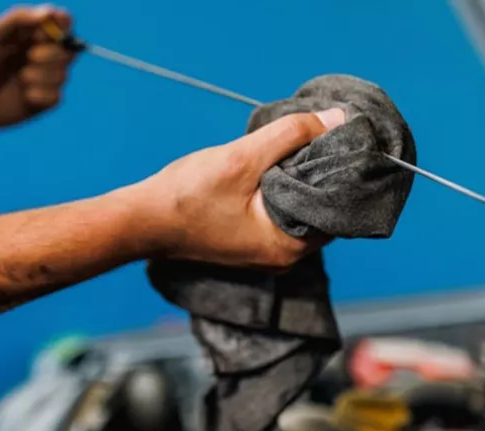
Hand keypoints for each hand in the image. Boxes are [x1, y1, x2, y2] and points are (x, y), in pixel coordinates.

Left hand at [0, 5, 75, 127]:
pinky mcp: (41, 102)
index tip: (43, 33)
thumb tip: (48, 13)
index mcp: (31, 34)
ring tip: (21, 78)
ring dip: (44, 75)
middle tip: (30, 56)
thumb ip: (17, 20)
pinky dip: (41, 95)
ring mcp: (42, 79)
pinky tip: (24, 97)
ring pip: (63, 74)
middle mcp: (41, 55)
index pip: (62, 22)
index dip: (62, 25)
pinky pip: (56, 97)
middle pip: (69, 50)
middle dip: (52, 53)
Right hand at [135, 108, 347, 268]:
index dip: (343, 170)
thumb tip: (337, 119)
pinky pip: (281, 210)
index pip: (339, 206)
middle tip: (320, 134)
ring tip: (299, 143)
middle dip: (322, 171)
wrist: (140, 221)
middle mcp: (284, 256)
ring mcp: (266, 250)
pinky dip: (283, 186)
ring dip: (300, 176)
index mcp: (288, 246)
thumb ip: (290, 136)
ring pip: (300, 206)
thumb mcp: (242, 158)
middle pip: (322, 207)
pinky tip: (275, 162)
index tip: (344, 139)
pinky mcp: (250, 240)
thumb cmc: (186, 196)